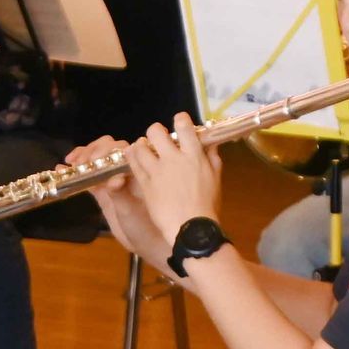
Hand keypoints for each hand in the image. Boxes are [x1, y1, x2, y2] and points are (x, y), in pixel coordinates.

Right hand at [69, 135, 170, 268]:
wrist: (149, 245)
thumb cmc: (147, 228)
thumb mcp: (131, 212)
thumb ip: (120, 194)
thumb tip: (112, 179)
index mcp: (138, 170)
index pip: (120, 150)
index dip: (105, 151)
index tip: (94, 161)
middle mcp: (125, 171)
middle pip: (106, 151)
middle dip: (91, 153)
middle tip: (78, 165)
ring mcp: (112, 181)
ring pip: (96, 161)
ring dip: (82, 158)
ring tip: (69, 164)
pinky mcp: (103, 192)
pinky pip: (89, 177)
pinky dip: (76, 172)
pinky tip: (62, 169)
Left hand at [123, 112, 221, 243]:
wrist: (191, 228)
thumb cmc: (207, 205)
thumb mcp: (216, 179)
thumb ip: (213, 158)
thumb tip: (211, 143)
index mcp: (194, 155)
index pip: (184, 126)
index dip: (180, 119)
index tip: (179, 122)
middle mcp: (173, 158)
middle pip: (156, 132)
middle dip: (156, 131)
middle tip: (157, 138)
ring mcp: (157, 171)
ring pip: (140, 146)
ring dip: (141, 144)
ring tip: (143, 148)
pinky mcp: (145, 184)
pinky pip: (133, 164)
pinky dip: (132, 158)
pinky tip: (133, 158)